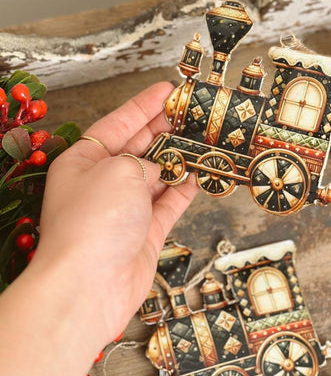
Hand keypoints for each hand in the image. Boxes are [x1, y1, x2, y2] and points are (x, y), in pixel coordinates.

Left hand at [33, 82, 196, 348]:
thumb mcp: (118, 171)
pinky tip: (198, 174)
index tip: (168, 89)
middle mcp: (102, 183)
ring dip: (178, 159)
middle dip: (164, 130)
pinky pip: (168, 205)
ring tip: (202, 139)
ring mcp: (124, 210)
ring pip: (156, 177)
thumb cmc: (93, 222)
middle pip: (137, 149)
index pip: (117, 124)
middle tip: (191, 113)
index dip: (143, 105)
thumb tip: (157, 171)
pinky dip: (183, 190)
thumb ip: (142, 162)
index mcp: (82, 162)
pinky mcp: (144, 234)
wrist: (90, 285)